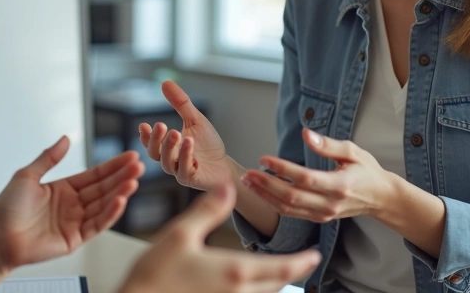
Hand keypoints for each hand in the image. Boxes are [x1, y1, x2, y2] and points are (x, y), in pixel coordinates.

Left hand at [0, 136, 143, 268]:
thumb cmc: (6, 208)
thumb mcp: (27, 175)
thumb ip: (49, 158)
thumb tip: (66, 138)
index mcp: (64, 189)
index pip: (95, 175)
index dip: (113, 166)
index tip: (130, 156)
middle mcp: (73, 205)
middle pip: (104, 188)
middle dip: (122, 177)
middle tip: (139, 165)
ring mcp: (76, 222)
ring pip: (104, 205)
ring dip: (120, 193)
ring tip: (134, 181)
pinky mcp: (75, 238)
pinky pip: (97, 224)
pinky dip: (110, 213)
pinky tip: (120, 201)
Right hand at [119, 185, 320, 292]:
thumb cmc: (154, 275)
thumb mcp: (180, 234)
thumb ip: (208, 210)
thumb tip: (228, 186)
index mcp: (234, 271)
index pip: (281, 268)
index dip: (301, 262)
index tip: (315, 256)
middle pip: (276, 286)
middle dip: (290, 273)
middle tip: (302, 263)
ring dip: (272, 285)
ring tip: (277, 274)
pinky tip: (244, 286)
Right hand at [138, 81, 232, 190]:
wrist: (225, 165)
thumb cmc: (207, 144)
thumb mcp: (194, 120)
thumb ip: (180, 104)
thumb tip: (165, 82)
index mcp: (168, 147)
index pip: (151, 143)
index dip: (145, 136)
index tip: (143, 125)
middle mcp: (170, 160)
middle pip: (155, 153)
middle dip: (156, 140)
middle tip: (161, 125)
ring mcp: (179, 171)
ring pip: (167, 162)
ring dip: (170, 147)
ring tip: (176, 133)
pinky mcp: (191, 179)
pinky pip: (184, 170)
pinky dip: (186, 156)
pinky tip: (189, 143)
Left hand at [241, 128, 395, 222]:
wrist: (381, 198)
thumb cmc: (367, 171)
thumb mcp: (353, 151)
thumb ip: (329, 144)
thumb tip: (307, 133)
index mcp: (340, 185)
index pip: (305, 178)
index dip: (282, 169)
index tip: (264, 158)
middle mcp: (330, 203)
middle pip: (292, 196)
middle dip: (266, 185)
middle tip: (248, 172)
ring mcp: (324, 214)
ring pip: (289, 209)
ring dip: (266, 196)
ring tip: (249, 182)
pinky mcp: (319, 218)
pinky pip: (292, 214)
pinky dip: (274, 203)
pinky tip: (262, 191)